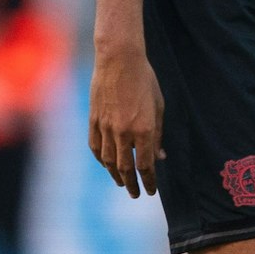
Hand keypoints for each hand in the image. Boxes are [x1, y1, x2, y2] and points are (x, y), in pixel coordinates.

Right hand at [88, 48, 164, 197]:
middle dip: (132, 184)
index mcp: (144, 129)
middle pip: (126, 168)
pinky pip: (96, 147)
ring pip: (109, 161)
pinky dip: (101, 159)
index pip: (146, 165)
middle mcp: (124, 132)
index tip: (151, 191)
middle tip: (135, 193)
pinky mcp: (93, 120)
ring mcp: (106, 127)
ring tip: (121, 182)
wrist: (118, 59)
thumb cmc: (144, 79)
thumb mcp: (159, 105)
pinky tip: (105, 164)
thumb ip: (158, 134)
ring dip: (115, 176)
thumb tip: (160, 156)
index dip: (149, 181)